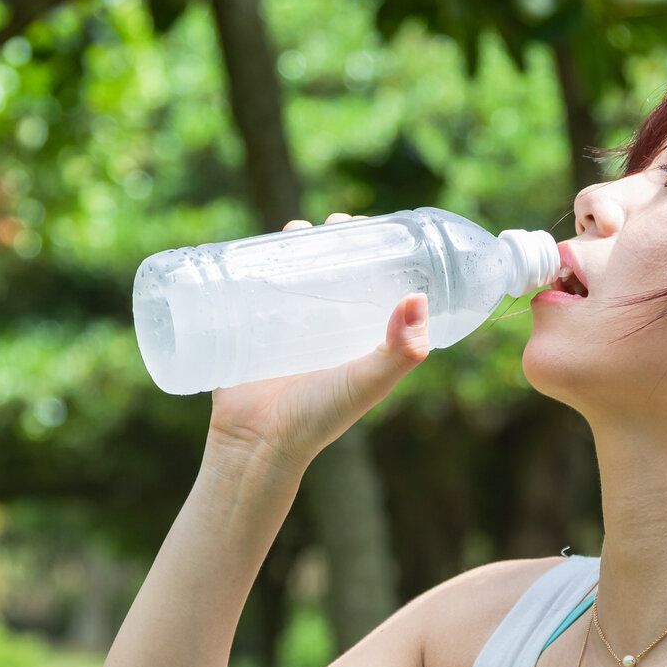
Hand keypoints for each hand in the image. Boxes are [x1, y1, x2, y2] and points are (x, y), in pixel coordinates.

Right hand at [205, 213, 430, 474]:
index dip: (377, 252)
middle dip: (336, 240)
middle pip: (334, 268)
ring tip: (297, 229)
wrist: (256, 442)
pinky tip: (258, 244)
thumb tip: (418, 299)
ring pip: (294, 270)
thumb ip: (398, 352)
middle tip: (335, 225)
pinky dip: (255, 261)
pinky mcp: (249, 325)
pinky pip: (253, 285)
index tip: (377, 228)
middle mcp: (326, 326)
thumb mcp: (366, 382)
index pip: (373, 282)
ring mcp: (285, 324)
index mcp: (358, 335)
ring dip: (297, 243)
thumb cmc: (317, 418)